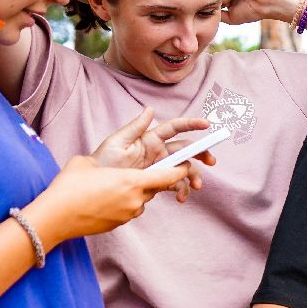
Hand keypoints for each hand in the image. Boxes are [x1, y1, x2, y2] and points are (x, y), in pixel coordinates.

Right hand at [24, 156, 190, 245]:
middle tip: (131, 171)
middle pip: (154, 187)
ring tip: (108, 186)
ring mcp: (128, 214)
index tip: (186, 165)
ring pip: (140, 199)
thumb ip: (107, 159)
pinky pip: (128, 209)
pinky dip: (122, 203)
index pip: (168, 175)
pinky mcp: (119, 224)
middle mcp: (135, 199)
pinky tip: (102, 199)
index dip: (180, 170)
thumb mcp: (87, 162)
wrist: (55, 217)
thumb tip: (112, 156)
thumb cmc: (69, 186)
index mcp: (132, 181)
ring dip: (133, 192)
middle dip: (149, 179)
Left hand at [90, 108, 214, 201]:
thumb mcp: (117, 142)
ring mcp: (159, 168)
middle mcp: (158, 152)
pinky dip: (182, 191)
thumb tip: (150, 109)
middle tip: (212, 162)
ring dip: (194, 176)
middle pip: (186, 149)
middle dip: (201, 153)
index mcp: (150, 139)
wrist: (94, 188)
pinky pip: (175, 185)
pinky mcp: (157, 183)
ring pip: (184, 169)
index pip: (175, 128)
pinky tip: (181, 197)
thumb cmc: (102, 162)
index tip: (207, 125)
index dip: (191, 124)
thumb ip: (136, 127)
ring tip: (196, 187)